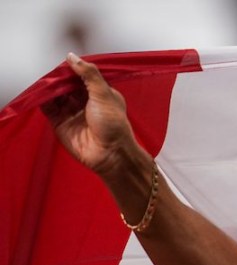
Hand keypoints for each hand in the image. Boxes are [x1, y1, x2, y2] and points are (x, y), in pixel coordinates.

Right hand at [42, 54, 136, 174]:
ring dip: (50, 88)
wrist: (111, 154)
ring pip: (56, 95)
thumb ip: (89, 74)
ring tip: (47, 84)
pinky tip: (42, 93)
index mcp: (99, 94)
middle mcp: (85, 102)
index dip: (73, 70)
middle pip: (66, 85)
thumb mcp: (104, 94)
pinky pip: (48, 108)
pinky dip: (43, 100)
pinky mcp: (60, 123)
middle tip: (53, 75)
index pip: (81, 77)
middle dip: (59, 79)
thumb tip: (72, 57)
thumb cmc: (114, 125)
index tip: (64, 64)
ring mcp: (72, 112)